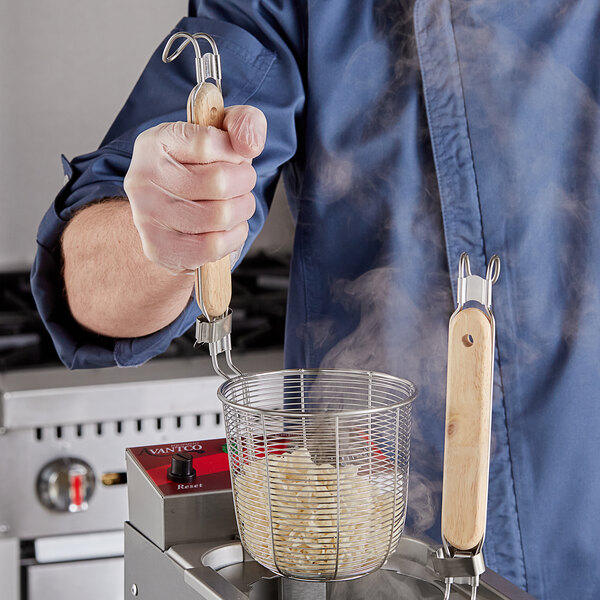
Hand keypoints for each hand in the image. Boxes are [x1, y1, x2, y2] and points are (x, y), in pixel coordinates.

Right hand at [124, 105, 266, 272]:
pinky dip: (233, 237)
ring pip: (220, 215)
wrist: (169, 216)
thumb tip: (249, 144)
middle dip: (244, 183)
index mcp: (154, 142)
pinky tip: (227, 228)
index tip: (234, 157)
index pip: (208, 143)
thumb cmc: (200, 171)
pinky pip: (214, 245)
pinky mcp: (160, 249)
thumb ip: (243, 122)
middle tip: (241, 184)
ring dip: (241, 210)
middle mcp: (143, 179)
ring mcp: (148, 217)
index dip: (234, 153)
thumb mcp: (221, 134)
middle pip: (219, 182)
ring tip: (235, 205)